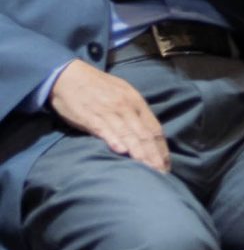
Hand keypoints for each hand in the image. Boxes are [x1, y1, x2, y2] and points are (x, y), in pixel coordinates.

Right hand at [47, 62, 167, 171]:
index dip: (161, 148)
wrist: (70, 76)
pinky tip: (121, 151)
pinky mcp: (90, 117)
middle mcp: (126, 108)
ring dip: (139, 153)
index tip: (166, 164)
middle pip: (144, 134)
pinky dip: (114, 140)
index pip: (154, 128)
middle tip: (161, 173)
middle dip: (154, 155)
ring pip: (128, 134)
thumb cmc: (98, 86)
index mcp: (136, 102)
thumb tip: (145, 131)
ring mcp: (109, 112)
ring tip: (147, 169)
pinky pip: (104, 129)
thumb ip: (134, 111)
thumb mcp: (123, 93)